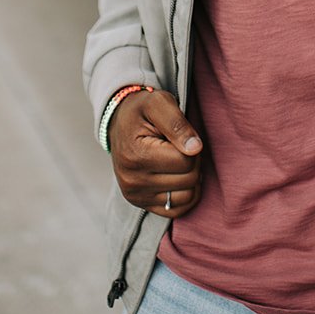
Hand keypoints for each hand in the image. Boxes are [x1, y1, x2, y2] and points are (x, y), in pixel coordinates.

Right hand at [108, 89, 202, 218]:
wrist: (119, 123)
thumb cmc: (142, 111)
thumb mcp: (158, 103)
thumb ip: (177, 123)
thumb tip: (195, 148)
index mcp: (136, 156)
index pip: (186, 161)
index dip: (192, 146)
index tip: (182, 136)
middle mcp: (132, 181)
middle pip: (189, 179)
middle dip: (193, 160)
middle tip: (181, 146)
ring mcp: (136, 196)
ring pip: (187, 196)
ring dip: (191, 177)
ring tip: (178, 160)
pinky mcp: (141, 205)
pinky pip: (178, 210)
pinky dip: (186, 194)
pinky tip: (178, 176)